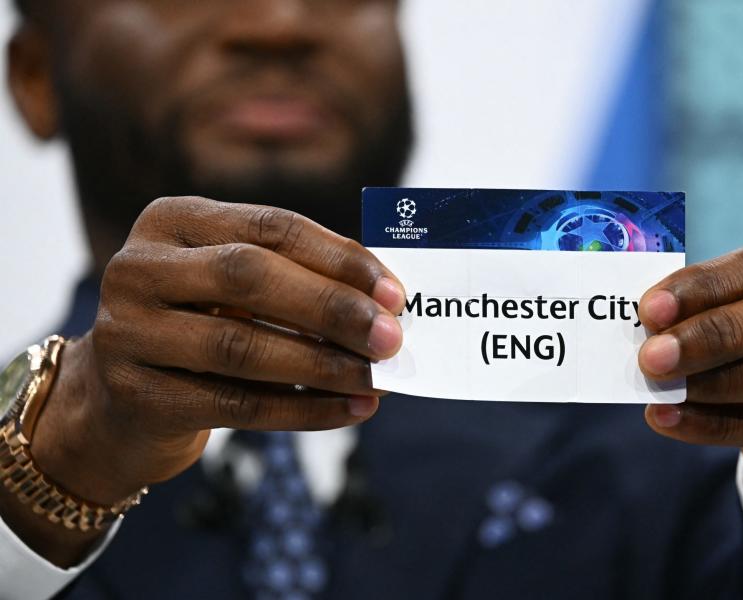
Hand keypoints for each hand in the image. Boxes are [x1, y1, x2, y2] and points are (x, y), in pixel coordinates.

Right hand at [31, 197, 405, 515]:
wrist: (119, 401)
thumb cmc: (201, 327)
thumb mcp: (235, 287)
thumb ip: (299, 279)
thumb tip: (387, 301)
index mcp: (174, 220)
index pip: (270, 226)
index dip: (338, 258)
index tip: (394, 293)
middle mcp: (139, 267)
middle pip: (248, 277)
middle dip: (330, 308)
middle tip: (390, 338)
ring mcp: (127, 331)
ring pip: (240, 346)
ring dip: (322, 364)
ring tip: (376, 380)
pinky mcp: (136, 395)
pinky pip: (235, 405)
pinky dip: (303, 410)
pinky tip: (350, 410)